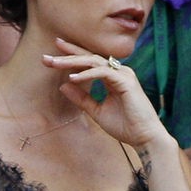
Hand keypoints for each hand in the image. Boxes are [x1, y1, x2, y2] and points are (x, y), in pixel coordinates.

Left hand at [43, 38, 167, 147]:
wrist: (144, 138)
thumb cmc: (125, 126)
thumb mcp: (96, 111)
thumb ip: (81, 98)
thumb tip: (63, 85)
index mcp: (113, 77)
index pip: (90, 61)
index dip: (72, 55)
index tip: (53, 52)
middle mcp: (119, 72)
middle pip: (90, 57)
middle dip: (67, 55)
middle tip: (47, 56)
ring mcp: (123, 75)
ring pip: (94, 61)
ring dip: (73, 61)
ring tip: (55, 63)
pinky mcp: (126, 82)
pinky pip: (103, 72)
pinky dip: (87, 74)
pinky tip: (72, 77)